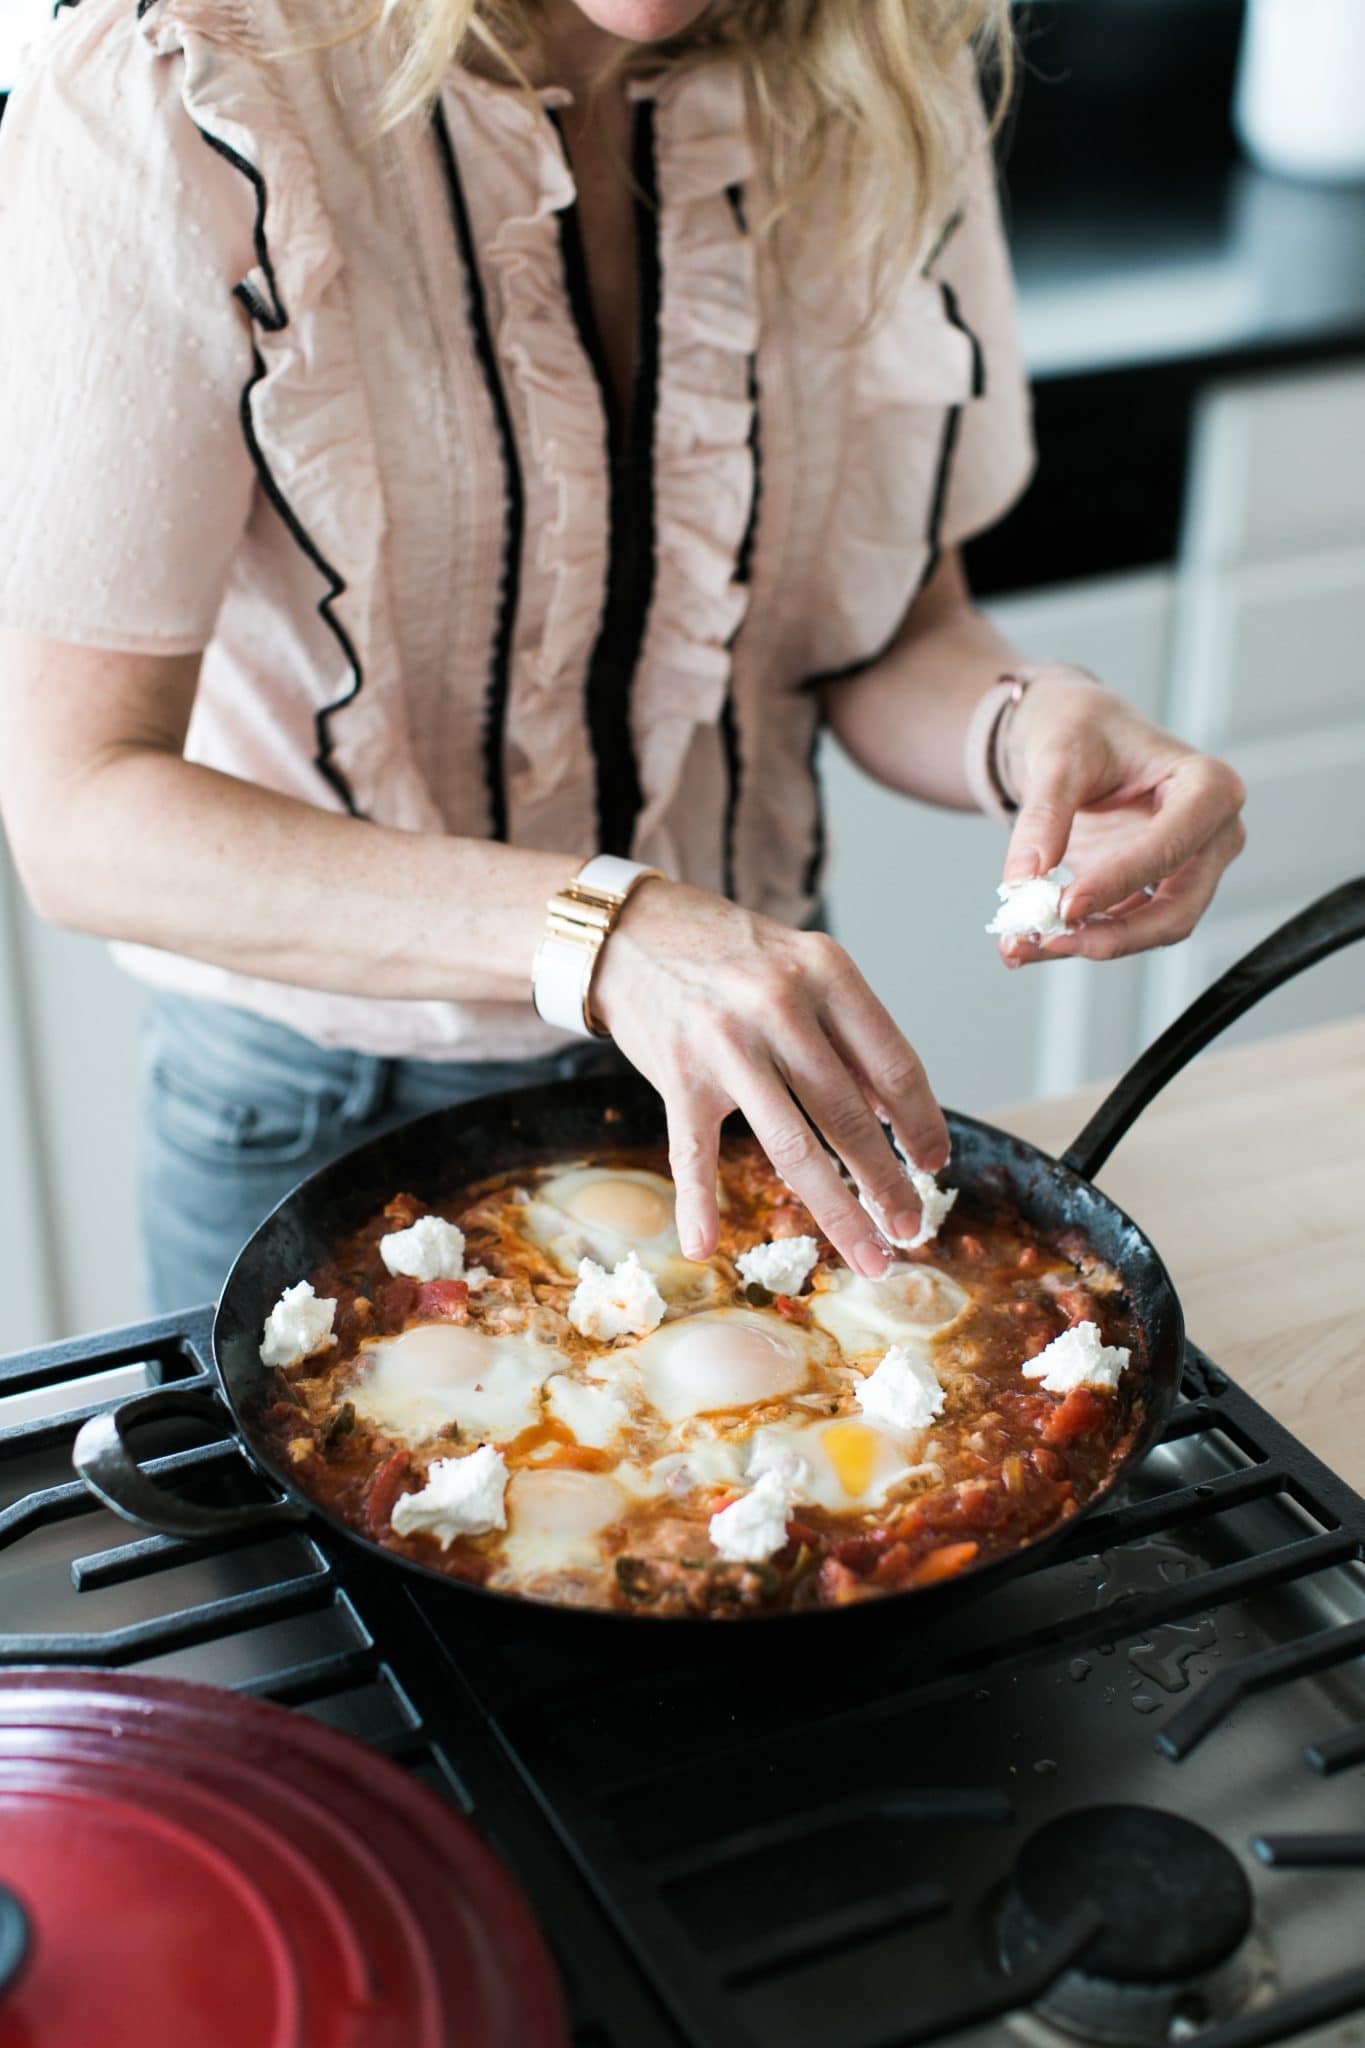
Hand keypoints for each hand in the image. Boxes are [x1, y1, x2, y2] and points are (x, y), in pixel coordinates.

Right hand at [590, 881, 948, 1270]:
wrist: (632, 929)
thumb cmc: (730, 954)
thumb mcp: (802, 968)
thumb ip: (846, 1036)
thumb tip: (894, 1116)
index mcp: (826, 973)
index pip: (894, 1064)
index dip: (922, 1122)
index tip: (935, 1162)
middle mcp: (780, 1005)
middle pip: (849, 1114)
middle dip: (888, 1182)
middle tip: (911, 1228)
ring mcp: (725, 1043)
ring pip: (791, 1145)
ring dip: (837, 1210)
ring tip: (869, 1254)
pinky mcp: (677, 1074)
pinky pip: (692, 1151)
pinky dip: (697, 1202)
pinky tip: (704, 1243)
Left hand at [995, 667, 1246, 965]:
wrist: (1078, 736)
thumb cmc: (1084, 730)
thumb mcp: (1060, 756)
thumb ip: (1044, 814)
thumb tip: (1023, 880)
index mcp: (1209, 788)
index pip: (1172, 848)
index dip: (1120, 883)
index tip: (1065, 905)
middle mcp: (1213, 836)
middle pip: (1178, 910)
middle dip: (1112, 936)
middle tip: (1048, 940)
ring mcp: (1189, 870)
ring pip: (1150, 931)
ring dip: (1086, 945)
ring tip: (1020, 946)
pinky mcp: (1155, 893)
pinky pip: (1121, 929)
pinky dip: (1074, 939)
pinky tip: (1024, 943)